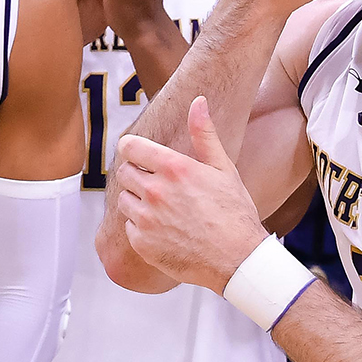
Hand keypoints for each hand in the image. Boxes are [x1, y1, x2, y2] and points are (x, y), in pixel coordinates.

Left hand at [109, 96, 267, 291]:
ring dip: (138, 201)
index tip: (140, 155)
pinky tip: (165, 230)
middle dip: (137, 175)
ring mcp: (146, 219)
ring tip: (164, 210)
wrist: (237, 259)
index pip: (130, 146)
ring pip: (124, 200)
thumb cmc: (234, 213)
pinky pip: (129, 227)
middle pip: (124, 172)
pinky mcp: (142, 243)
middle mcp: (155, 191)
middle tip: (159, 186)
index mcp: (174, 168)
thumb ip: (204, 133)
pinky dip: (141, 227)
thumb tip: (198, 101)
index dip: (133, 148)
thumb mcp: (223, 168)